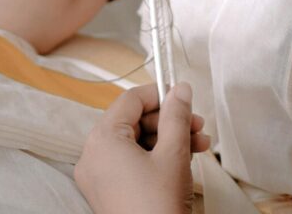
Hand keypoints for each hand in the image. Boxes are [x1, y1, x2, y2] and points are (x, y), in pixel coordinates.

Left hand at [75, 82, 210, 213]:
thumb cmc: (158, 209)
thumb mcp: (173, 154)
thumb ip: (176, 115)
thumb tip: (179, 89)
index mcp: (102, 140)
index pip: (130, 99)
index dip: (160, 95)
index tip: (183, 96)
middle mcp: (93, 156)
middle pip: (133, 121)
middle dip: (169, 122)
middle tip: (197, 125)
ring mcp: (98, 177)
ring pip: (135, 143)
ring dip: (167, 140)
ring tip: (198, 145)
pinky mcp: (108, 193)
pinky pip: (130, 163)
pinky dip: (154, 158)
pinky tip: (182, 160)